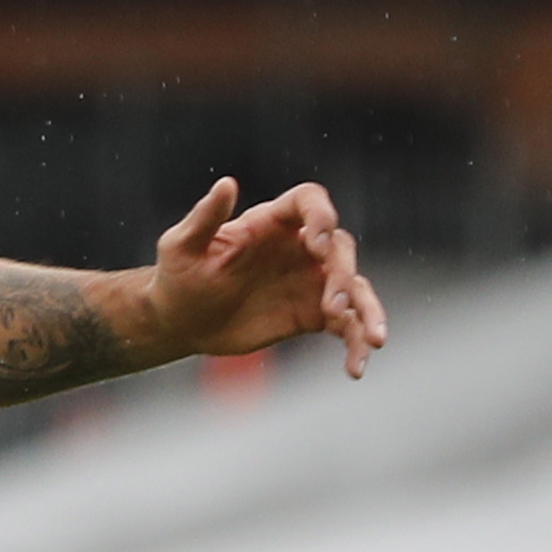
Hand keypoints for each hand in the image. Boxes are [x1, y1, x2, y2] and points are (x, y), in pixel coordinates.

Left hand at [144, 178, 383, 379]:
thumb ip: (205, 217)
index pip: (309, 202)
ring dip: (368, 310)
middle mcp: (298, 248)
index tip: (317, 243)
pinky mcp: (313, 315)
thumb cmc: (178, 276)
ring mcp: (309, 281)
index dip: (321, 215)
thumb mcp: (181, 246)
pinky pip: (346, 325)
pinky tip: (356, 368)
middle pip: (339, 247)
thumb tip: (226, 183)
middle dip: (342, 274)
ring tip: (373, 340)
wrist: (183, 321)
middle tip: (331, 306)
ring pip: (354, 287)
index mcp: (270, 223)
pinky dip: (356, 344)